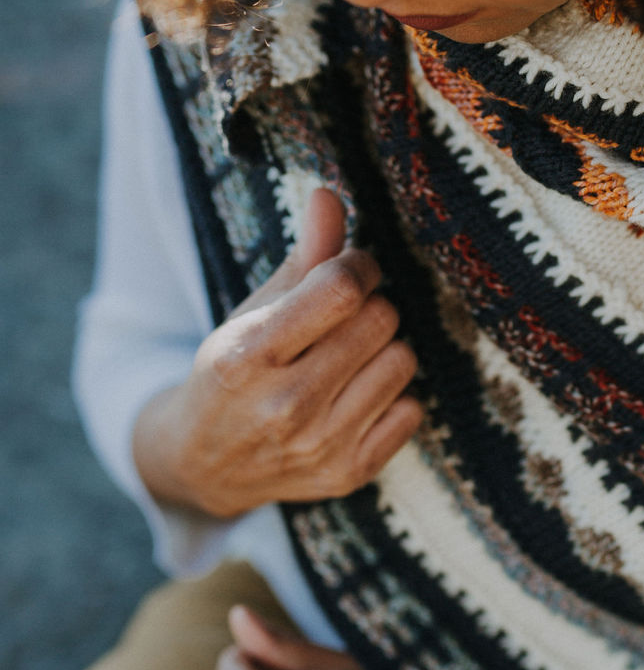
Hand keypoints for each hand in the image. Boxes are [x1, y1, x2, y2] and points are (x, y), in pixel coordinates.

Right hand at [133, 188, 423, 517]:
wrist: (206, 464)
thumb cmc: (233, 373)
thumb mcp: (252, 312)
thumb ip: (301, 257)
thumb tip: (330, 195)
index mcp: (251, 355)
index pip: (342, 289)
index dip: (359, 266)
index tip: (352, 270)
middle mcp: (286, 406)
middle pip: (380, 321)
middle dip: (370, 307)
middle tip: (346, 317)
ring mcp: (321, 446)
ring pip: (402, 362)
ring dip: (384, 350)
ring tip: (351, 356)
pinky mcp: (349, 474)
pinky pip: (412, 410)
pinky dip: (392, 397)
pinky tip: (357, 396)